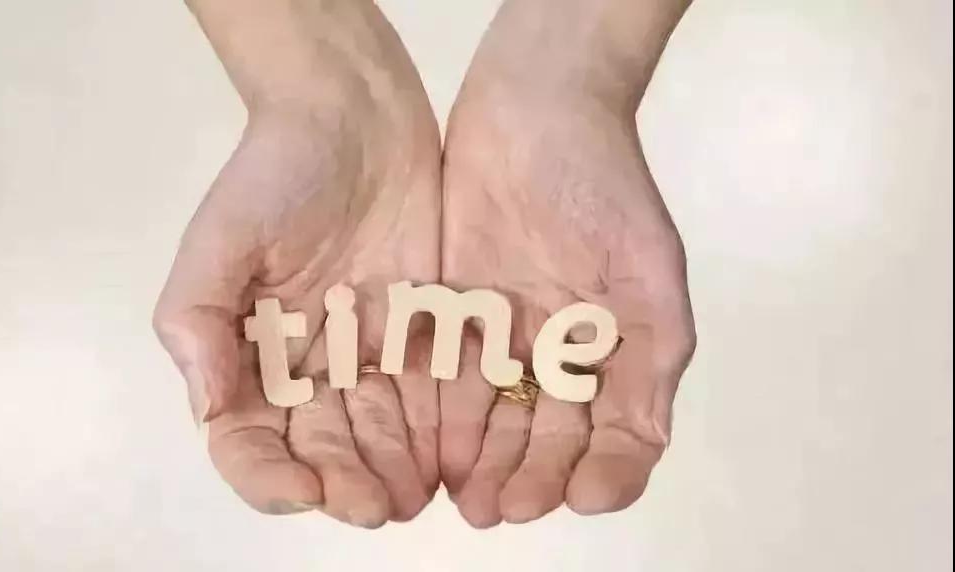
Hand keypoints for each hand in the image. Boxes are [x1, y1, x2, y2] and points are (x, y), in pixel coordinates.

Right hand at [153, 1, 440, 526]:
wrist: (355, 114)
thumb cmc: (275, 171)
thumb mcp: (219, 240)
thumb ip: (199, 324)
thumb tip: (207, 409)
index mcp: (248, 353)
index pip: (248, 438)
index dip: (267, 476)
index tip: (302, 492)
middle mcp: (306, 364)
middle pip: (320, 445)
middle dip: (344, 483)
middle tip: (375, 508)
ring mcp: (365, 350)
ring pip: (378, 431)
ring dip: (392, 470)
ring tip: (413, 499)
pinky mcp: (420, 330)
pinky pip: (427, 392)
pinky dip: (435, 429)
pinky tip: (450, 458)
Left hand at [438, 0, 695, 525]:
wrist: (535, 109)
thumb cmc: (604, 185)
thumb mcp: (648, 274)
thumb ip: (650, 360)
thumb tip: (644, 443)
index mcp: (619, 351)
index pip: (615, 435)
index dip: (602, 472)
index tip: (580, 495)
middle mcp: (563, 354)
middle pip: (549, 436)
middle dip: (530, 476)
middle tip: (503, 509)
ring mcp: (508, 337)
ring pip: (497, 416)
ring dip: (483, 460)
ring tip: (468, 498)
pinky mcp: (454, 313)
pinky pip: (449, 374)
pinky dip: (445, 415)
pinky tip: (434, 447)